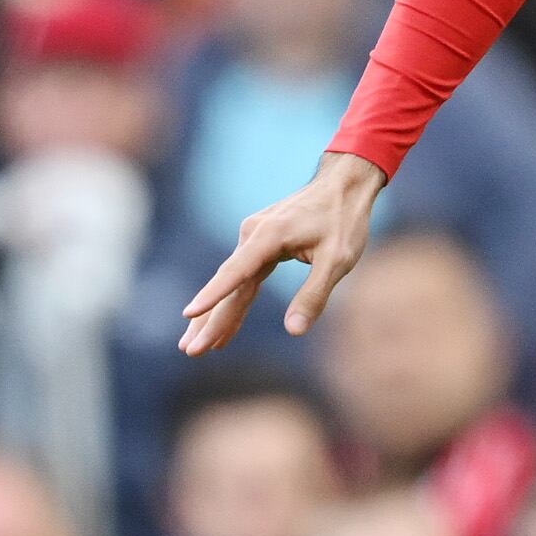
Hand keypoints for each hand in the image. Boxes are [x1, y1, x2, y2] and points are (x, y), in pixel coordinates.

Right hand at [180, 152, 383, 352]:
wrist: (344, 184)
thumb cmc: (344, 221)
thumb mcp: (338, 260)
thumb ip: (314, 295)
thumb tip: (293, 331)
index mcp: (269, 236)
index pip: (235, 272)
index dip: (213, 296)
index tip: (190, 313)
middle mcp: (253, 234)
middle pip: (228, 284)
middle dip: (209, 320)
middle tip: (190, 351)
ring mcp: (253, 237)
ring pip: (231, 283)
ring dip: (215, 315)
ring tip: (193, 346)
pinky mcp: (259, 242)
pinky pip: (242, 277)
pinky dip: (233, 301)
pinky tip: (224, 326)